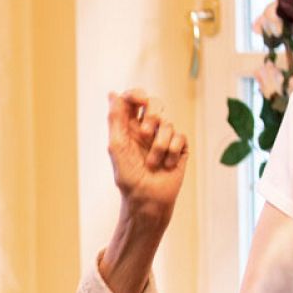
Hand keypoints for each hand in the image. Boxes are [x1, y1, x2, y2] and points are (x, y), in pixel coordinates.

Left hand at [106, 88, 188, 221]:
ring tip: (152, 164)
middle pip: (155, 103)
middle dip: (152, 115)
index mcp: (129, 127)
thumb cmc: (128, 177)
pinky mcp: (179, 147)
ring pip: (168, 123)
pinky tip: (167, 165)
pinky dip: (171, 151)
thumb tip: (112, 93)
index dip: (137, 94)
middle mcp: (147, 130)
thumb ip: (115, 118)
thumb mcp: (117, 146)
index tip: (141, 101)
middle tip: (145, 133)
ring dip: (159, 145)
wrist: (147, 199)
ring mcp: (164, 138)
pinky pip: (180, 136)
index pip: (133, 100)